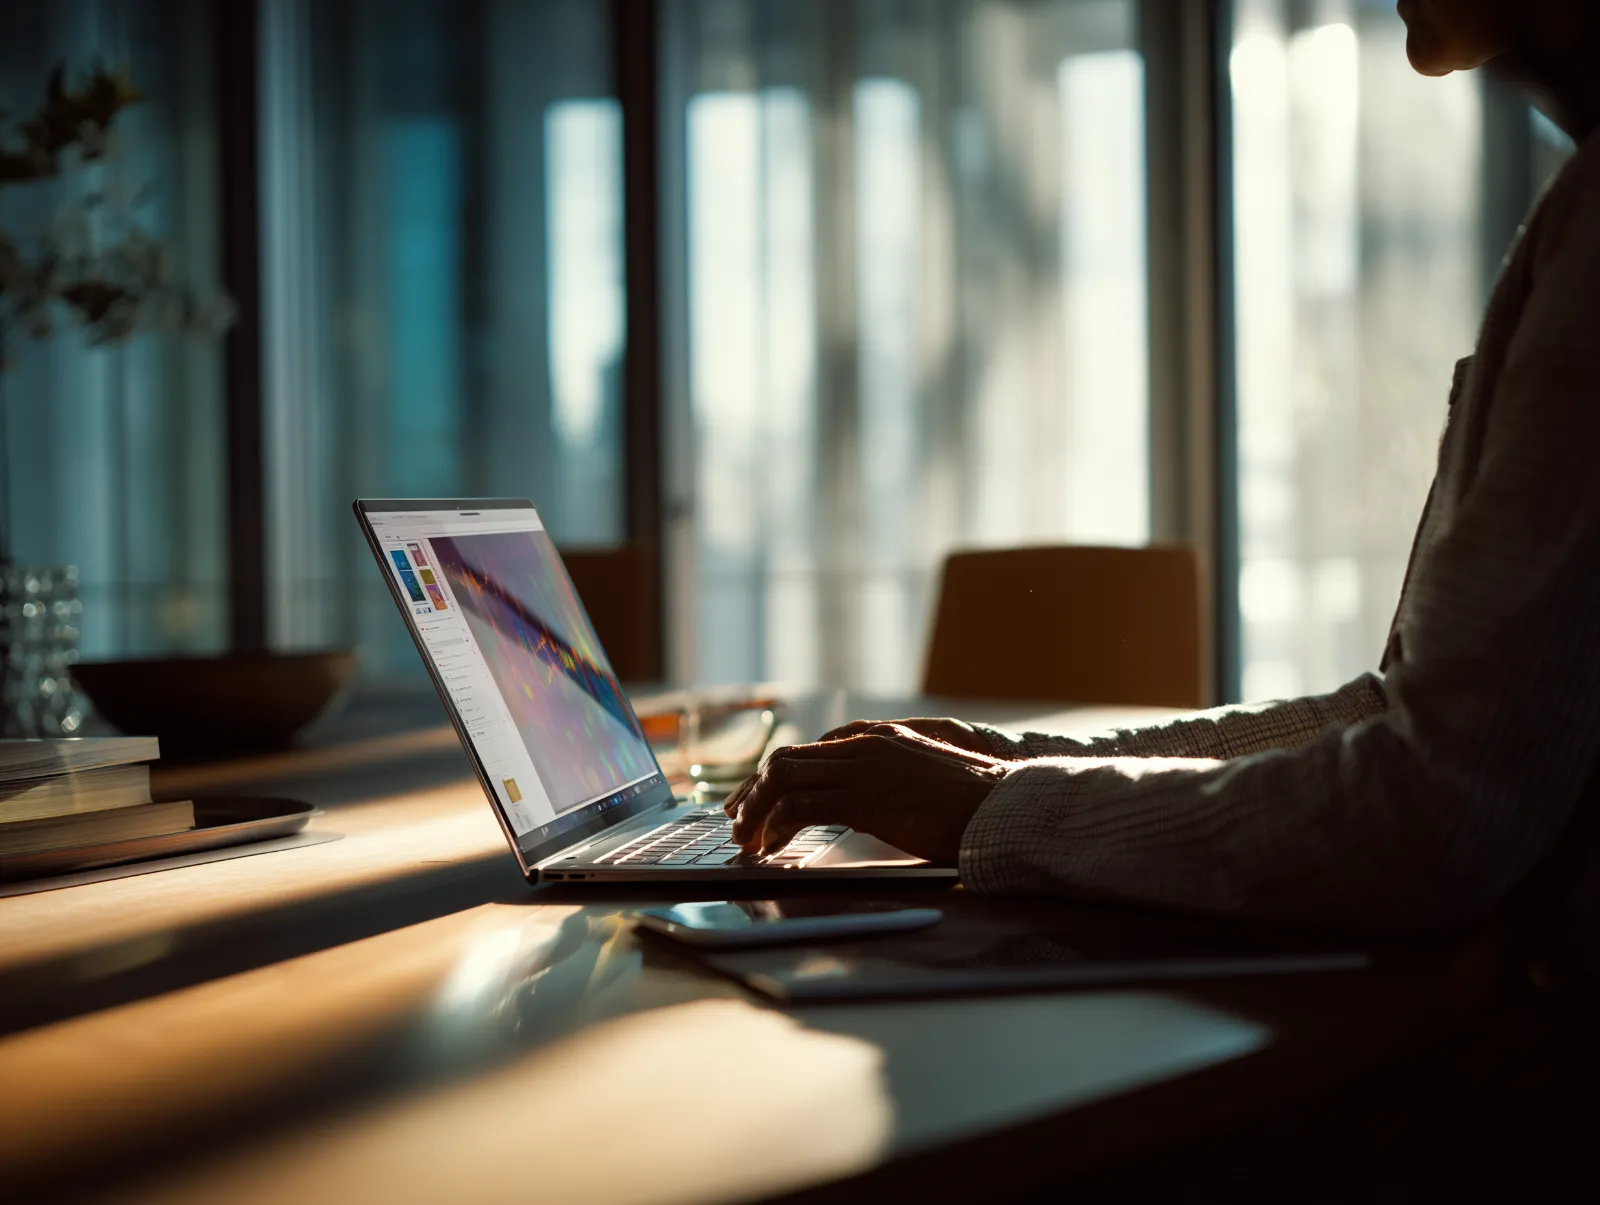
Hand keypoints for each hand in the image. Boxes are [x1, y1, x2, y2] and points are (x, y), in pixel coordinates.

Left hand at [723, 724, 1007, 861]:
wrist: (1004, 807)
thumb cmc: (975, 804)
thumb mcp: (925, 781)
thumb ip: (891, 781)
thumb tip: (867, 805)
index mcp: (880, 737)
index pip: (811, 749)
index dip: (776, 776)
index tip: (758, 799)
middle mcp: (865, 744)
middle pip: (786, 759)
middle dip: (753, 791)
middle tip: (737, 821)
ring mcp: (862, 767)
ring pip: (782, 777)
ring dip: (755, 809)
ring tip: (746, 839)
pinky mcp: (863, 797)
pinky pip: (799, 807)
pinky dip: (775, 826)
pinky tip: (770, 847)